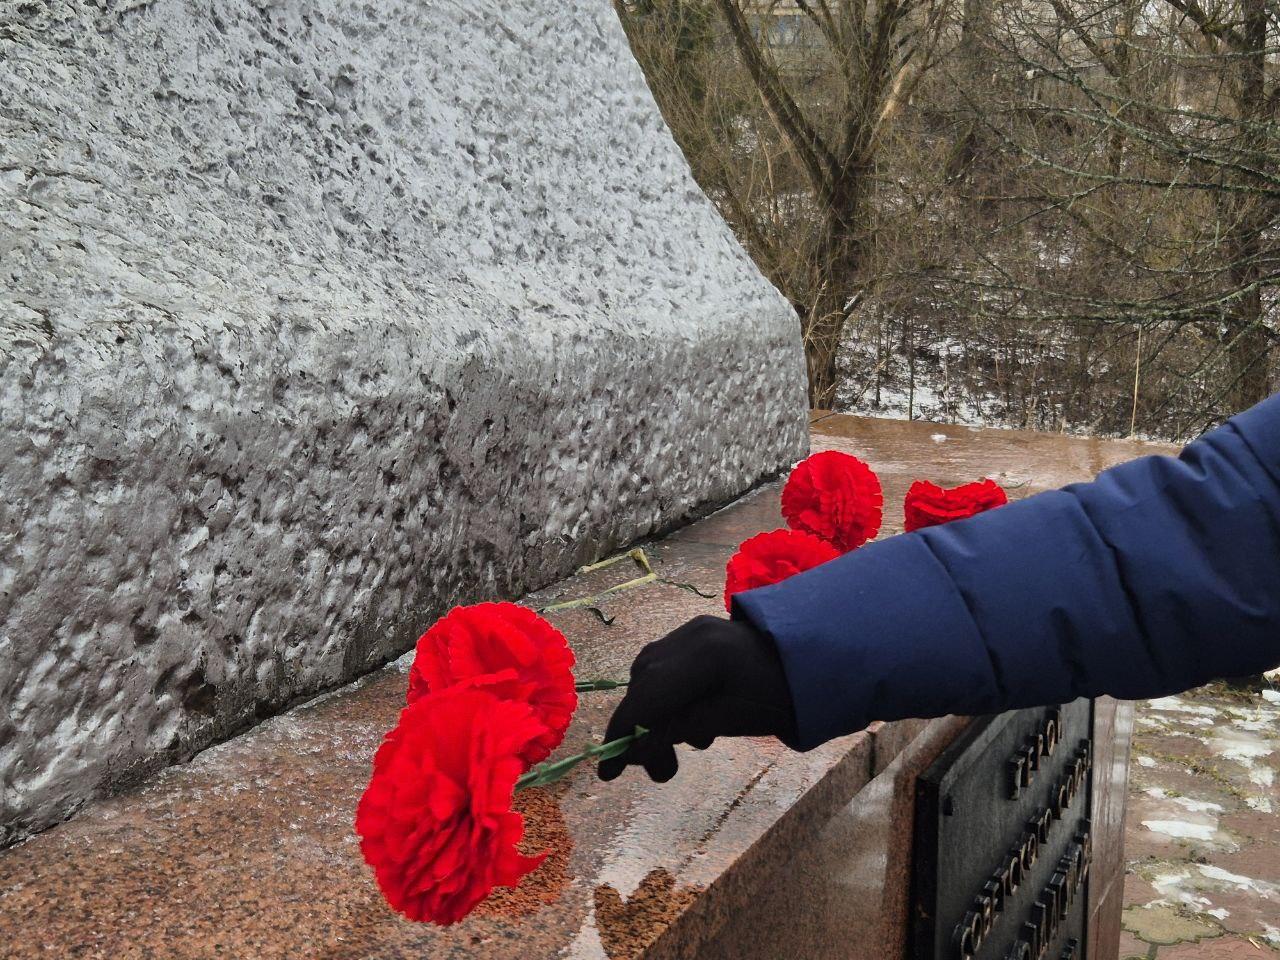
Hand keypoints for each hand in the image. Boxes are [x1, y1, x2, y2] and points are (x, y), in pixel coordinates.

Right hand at [597, 615, 798, 782]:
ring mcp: (692, 631)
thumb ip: (679, 731)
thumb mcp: (733, 721)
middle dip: (643, 732)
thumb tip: (633, 753)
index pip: (646, 696)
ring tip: (681, 752)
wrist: (816, 659)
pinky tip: (691, 726)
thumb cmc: (783, 694)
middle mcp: (690, 635)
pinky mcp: (698, 636)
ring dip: (657, 717)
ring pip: (652, 678)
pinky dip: (670, 700)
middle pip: (645, 686)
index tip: (608, 773)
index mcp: (703, 654)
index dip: (623, 735)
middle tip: (662, 773)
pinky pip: (668, 670)